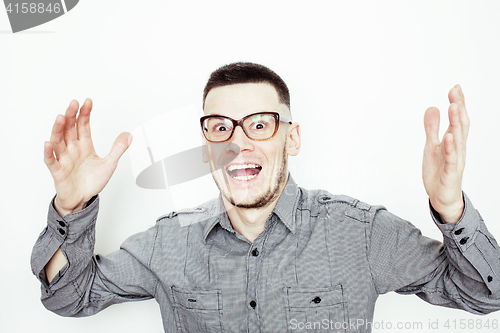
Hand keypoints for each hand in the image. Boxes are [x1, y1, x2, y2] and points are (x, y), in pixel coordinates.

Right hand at [44, 99, 131, 215]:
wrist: (82, 199)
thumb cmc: (92, 181)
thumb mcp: (110, 164)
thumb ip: (118, 149)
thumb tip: (129, 135)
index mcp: (84, 145)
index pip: (83, 125)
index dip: (84, 113)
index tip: (88, 101)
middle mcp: (72, 149)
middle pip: (69, 129)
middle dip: (71, 116)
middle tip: (73, 103)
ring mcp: (64, 159)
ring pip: (58, 141)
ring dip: (58, 129)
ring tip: (60, 118)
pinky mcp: (58, 171)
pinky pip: (51, 160)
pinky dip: (49, 152)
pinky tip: (49, 144)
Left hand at [423, 85, 469, 222]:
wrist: (441, 198)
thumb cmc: (439, 172)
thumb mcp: (431, 146)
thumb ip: (432, 128)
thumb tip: (432, 107)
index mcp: (453, 141)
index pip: (458, 119)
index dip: (457, 103)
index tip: (455, 87)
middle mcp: (458, 149)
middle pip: (460, 125)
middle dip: (458, 107)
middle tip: (455, 90)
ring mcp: (456, 161)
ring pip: (458, 139)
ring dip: (456, 122)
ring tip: (453, 106)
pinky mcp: (450, 173)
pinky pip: (452, 159)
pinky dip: (450, 148)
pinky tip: (448, 137)